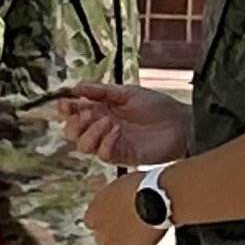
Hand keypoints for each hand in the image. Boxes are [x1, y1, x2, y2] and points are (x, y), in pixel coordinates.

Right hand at [60, 80, 188, 166]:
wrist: (181, 123)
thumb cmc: (157, 106)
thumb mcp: (127, 92)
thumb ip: (101, 91)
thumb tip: (76, 87)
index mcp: (101, 111)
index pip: (74, 113)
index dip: (65, 110)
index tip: (64, 104)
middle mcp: (101, 129)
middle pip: (72, 133)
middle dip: (74, 123)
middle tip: (87, 114)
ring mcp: (110, 143)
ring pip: (83, 146)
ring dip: (89, 133)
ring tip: (107, 122)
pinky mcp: (122, 156)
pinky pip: (103, 155)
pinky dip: (105, 142)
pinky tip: (117, 131)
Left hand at [87, 173, 163, 244]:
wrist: (156, 197)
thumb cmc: (142, 184)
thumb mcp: (120, 185)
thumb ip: (113, 197)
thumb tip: (116, 196)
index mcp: (94, 211)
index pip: (91, 222)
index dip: (105, 221)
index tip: (117, 217)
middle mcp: (100, 231)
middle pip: (103, 240)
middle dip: (115, 237)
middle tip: (132, 229)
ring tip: (140, 242)